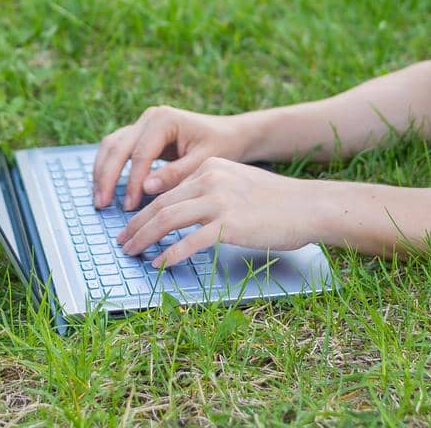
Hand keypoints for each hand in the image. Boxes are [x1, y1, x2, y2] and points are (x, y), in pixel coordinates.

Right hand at [91, 104, 252, 210]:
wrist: (230, 133)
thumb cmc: (221, 145)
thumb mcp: (204, 161)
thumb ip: (176, 174)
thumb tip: (146, 188)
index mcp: (164, 119)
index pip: (140, 154)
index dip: (132, 183)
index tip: (130, 207)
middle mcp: (149, 117)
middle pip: (117, 147)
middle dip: (106, 177)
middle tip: (102, 205)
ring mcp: (143, 123)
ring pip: (111, 145)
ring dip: (101, 172)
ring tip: (99, 199)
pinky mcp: (140, 133)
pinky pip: (116, 148)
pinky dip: (107, 167)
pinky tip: (104, 187)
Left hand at [116, 157, 317, 268]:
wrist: (308, 206)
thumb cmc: (277, 201)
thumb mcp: (238, 183)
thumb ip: (211, 191)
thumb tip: (184, 213)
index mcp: (210, 166)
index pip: (167, 189)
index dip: (144, 209)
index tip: (131, 225)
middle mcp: (211, 179)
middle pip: (160, 203)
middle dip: (136, 225)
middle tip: (122, 241)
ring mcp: (219, 201)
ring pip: (168, 219)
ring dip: (144, 238)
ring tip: (131, 253)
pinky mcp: (229, 224)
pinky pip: (189, 241)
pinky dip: (169, 254)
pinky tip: (158, 265)